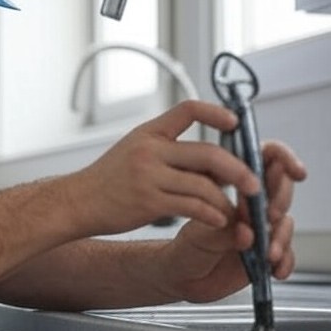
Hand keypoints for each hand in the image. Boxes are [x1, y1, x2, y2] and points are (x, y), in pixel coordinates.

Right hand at [71, 100, 264, 236]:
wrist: (76, 202)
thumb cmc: (108, 181)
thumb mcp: (133, 152)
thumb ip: (169, 152)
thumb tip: (213, 163)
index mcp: (149, 133)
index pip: (188, 110)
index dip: (216, 113)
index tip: (235, 123)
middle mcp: (150, 150)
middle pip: (207, 153)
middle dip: (238, 170)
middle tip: (254, 184)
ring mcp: (149, 176)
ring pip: (204, 186)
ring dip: (226, 201)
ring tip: (236, 211)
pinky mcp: (149, 202)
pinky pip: (192, 207)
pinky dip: (211, 215)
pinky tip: (218, 221)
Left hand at [161, 139, 307, 302]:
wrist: (183, 279)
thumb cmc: (186, 247)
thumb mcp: (197, 235)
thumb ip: (223, 232)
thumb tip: (247, 232)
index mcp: (234, 185)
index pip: (264, 159)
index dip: (283, 159)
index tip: (293, 170)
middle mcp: (252, 204)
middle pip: (281, 188)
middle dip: (281, 199)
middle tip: (270, 214)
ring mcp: (262, 228)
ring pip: (285, 222)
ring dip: (282, 236)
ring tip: (268, 252)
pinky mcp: (267, 253)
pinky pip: (287, 255)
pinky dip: (286, 262)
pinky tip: (277, 270)